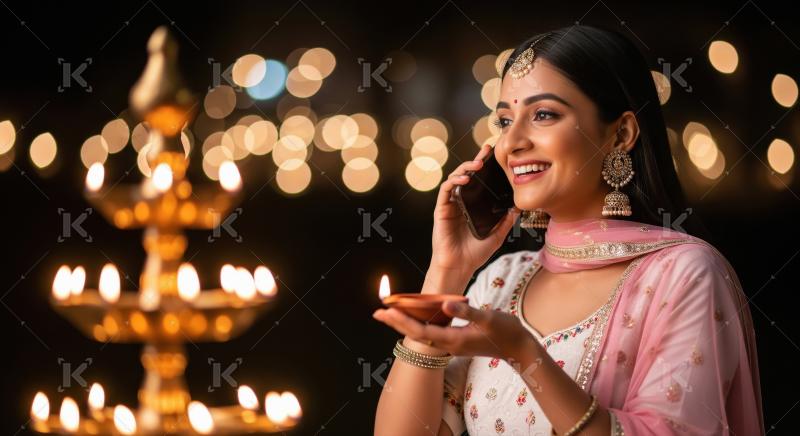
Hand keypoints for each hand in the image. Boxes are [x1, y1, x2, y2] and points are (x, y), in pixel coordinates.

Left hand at [373, 300, 530, 360]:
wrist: (519, 348)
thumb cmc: (506, 332)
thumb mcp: (489, 319)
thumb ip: (467, 312)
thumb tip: (446, 304)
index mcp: (454, 339)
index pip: (421, 330)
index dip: (402, 320)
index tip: (386, 310)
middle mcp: (449, 344)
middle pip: (416, 334)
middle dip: (396, 323)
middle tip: (377, 312)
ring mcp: (452, 344)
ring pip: (422, 335)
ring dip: (405, 324)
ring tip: (389, 314)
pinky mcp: (457, 341)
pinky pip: (431, 333)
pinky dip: (419, 325)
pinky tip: (415, 318)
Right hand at [430, 144, 519, 282]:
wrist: (459, 266)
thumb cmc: (475, 253)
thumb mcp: (497, 235)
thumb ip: (505, 221)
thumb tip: (518, 207)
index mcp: (472, 205)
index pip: (478, 181)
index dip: (484, 166)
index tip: (493, 154)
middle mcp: (460, 202)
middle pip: (466, 175)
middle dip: (475, 160)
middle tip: (486, 151)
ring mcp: (450, 205)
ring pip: (455, 178)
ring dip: (465, 168)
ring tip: (477, 164)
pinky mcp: (441, 209)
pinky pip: (446, 190)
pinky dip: (454, 181)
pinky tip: (465, 179)